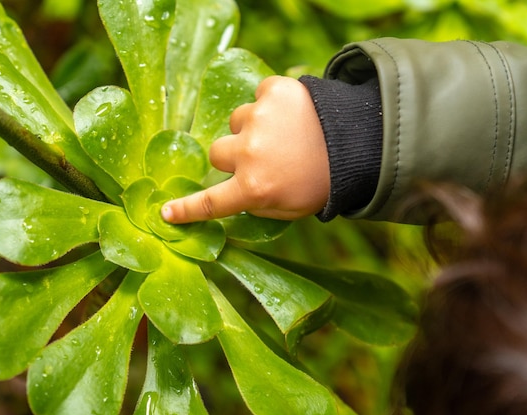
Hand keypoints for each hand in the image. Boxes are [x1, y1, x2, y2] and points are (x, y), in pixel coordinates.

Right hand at [161, 75, 329, 223]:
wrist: (361, 142)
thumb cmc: (324, 182)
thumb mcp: (290, 209)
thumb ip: (257, 204)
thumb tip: (235, 195)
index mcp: (254, 189)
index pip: (210, 202)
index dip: (186, 209)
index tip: (165, 212)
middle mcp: (249, 153)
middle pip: (217, 153)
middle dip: (233, 156)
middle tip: (262, 157)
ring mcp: (258, 119)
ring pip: (237, 122)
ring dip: (253, 128)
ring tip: (285, 133)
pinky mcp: (272, 91)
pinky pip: (258, 96)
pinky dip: (271, 103)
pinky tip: (293, 113)